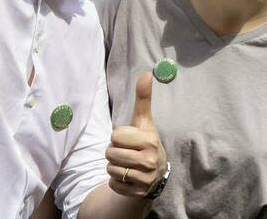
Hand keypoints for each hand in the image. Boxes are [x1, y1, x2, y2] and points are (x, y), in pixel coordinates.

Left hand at [105, 71, 166, 197]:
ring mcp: (145, 178)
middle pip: (110, 153)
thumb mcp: (144, 121)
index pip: (116, 136)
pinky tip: (127, 177)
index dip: (118, 137)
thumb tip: (147, 72)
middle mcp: (150, 160)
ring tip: (127, 164)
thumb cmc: (145, 141)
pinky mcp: (138, 192)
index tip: (129, 140)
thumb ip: (143, 98)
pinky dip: (116, 181)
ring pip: (110, 168)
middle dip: (114, 152)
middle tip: (127, 152)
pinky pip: (113, 184)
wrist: (155, 173)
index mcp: (150, 140)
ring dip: (114, 166)